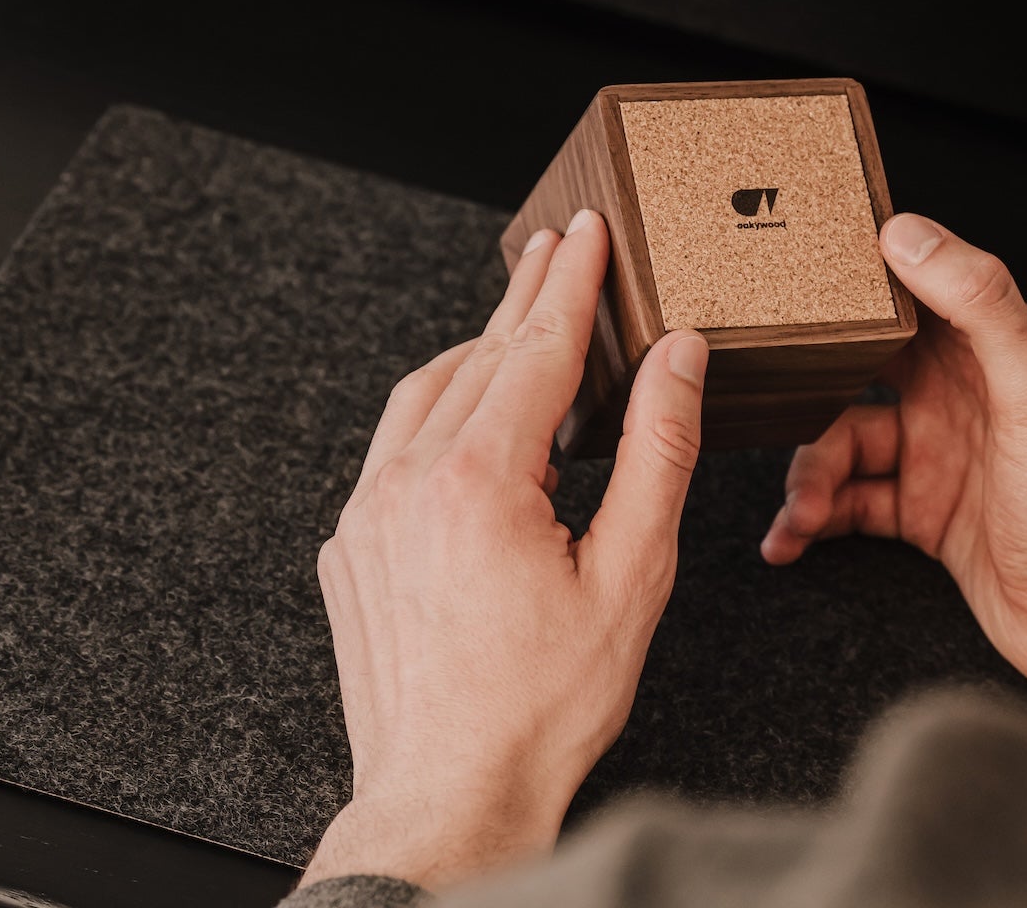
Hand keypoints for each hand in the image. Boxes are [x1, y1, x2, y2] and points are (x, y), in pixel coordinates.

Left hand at [301, 210, 708, 888]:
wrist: (449, 795)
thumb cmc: (542, 709)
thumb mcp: (631, 576)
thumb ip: (658, 452)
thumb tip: (677, 359)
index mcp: (481, 481)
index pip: (538, 347)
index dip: (570, 281)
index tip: (587, 230)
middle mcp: (409, 483)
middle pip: (478, 355)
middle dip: (525, 295)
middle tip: (559, 246)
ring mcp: (368, 515)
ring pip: (424, 394)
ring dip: (477, 350)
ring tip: (523, 327)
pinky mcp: (350, 548)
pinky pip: (392, 448)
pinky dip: (437, 413)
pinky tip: (471, 423)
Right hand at [761, 213, 1026, 776]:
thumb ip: (979, 304)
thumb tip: (908, 235)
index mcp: (994, 348)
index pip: (916, 287)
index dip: (859, 277)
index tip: (799, 275)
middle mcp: (962, 394)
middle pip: (860, 368)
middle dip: (808, 389)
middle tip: (767, 403)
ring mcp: (939, 454)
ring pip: (842, 442)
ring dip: (809, 476)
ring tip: (800, 514)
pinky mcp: (923, 512)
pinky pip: (847, 501)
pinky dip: (813, 518)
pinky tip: (791, 538)